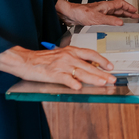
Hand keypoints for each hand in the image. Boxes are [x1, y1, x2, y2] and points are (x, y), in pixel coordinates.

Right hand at [0, 45, 114, 89]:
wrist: (25, 60)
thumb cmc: (43, 59)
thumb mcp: (61, 55)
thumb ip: (74, 60)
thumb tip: (89, 67)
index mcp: (70, 51)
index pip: (90, 54)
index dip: (102, 60)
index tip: (110, 66)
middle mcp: (68, 56)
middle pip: (89, 65)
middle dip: (102, 73)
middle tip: (112, 79)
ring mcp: (61, 65)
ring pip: (81, 72)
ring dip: (93, 78)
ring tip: (103, 83)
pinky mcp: (53, 73)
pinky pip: (65, 78)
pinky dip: (72, 82)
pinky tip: (79, 87)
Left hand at [55, 0, 138, 26]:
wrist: (69, 14)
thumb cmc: (80, 13)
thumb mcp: (97, 18)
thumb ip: (110, 20)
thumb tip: (121, 23)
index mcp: (106, 6)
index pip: (121, 4)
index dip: (129, 7)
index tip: (135, 11)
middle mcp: (103, 8)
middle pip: (119, 9)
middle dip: (128, 12)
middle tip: (135, 16)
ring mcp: (99, 13)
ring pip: (114, 13)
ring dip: (121, 16)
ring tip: (128, 21)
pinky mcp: (95, 18)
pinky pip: (108, 19)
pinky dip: (114, 21)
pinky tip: (114, 25)